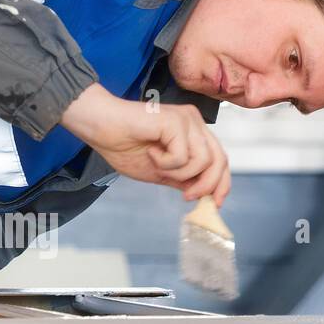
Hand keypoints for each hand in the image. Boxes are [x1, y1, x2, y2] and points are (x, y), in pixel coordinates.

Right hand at [60, 83, 230, 205]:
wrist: (101, 128)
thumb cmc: (124, 145)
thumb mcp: (160, 172)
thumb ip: (183, 180)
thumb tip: (203, 195)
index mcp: (193, 133)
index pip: (219, 158)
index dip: (221, 183)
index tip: (215, 203)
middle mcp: (194, 123)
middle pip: (219, 159)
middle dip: (207, 185)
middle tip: (187, 197)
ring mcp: (187, 120)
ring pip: (203, 160)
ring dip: (179, 173)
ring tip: (158, 165)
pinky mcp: (177, 121)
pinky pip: (182, 156)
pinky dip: (165, 163)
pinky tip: (150, 152)